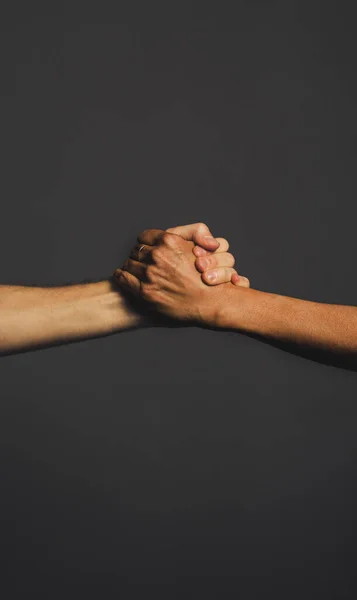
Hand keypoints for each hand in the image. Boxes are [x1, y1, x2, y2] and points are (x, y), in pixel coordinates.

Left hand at [113, 229, 243, 325]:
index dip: (146, 243)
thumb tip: (167, 234)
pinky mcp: (145, 291)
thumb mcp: (201, 245)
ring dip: (131, 266)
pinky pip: (123, 278)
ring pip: (129, 263)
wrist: (210, 302)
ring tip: (134, 270)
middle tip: (141, 262)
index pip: (145, 237)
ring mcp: (150, 274)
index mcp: (169, 241)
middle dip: (139, 255)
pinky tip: (122, 276)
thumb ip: (186, 232)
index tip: (147, 249)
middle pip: (136, 250)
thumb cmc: (206, 275)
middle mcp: (158, 256)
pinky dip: (121, 276)